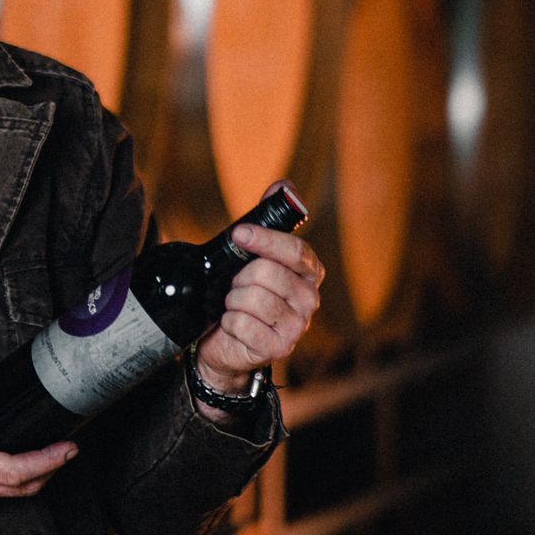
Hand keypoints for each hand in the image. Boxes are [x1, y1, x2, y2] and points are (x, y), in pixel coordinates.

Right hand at [0, 368, 77, 534]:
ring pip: (11, 495)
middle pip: (25, 487)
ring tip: (45, 456)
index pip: (18, 469)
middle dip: (52, 468)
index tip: (69, 448)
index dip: (49, 460)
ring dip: (33, 477)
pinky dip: (11, 484)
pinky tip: (9, 467)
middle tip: (68, 450)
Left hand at [194, 181, 324, 395]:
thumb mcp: (251, 255)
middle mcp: (310, 299)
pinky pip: (242, 324)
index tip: (239, 234)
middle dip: (239, 277)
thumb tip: (285, 186)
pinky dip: (228, 322)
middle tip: (235, 285)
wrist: (224, 340)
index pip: (295, 250)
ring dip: (231, 300)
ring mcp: (297, 327)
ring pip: (252, 298)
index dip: (265, 240)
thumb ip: (268, 219)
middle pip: (267, 273)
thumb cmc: (240, 291)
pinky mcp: (279, 349)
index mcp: (309, 273)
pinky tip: (233, 325)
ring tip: (233, 305)